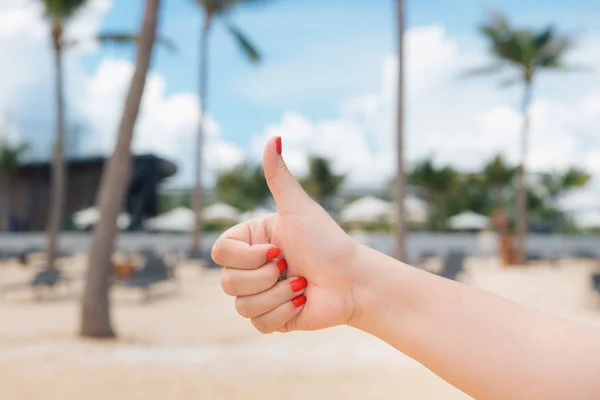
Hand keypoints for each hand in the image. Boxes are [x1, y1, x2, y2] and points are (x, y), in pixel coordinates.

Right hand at [212, 137, 359, 333]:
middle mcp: (249, 268)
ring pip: (241, 305)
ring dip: (278, 295)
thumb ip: (279, 176)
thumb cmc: (327, 242)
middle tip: (291, 266)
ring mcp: (258, 294)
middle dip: (266, 276)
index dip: (246, 256)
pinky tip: (301, 302)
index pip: (220, 253)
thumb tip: (274, 136)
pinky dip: (284, 312)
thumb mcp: (299, 208)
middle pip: (227, 282)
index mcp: (249, 242)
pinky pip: (258, 323)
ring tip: (301, 285)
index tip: (277, 249)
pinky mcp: (269, 319)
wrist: (351, 280)